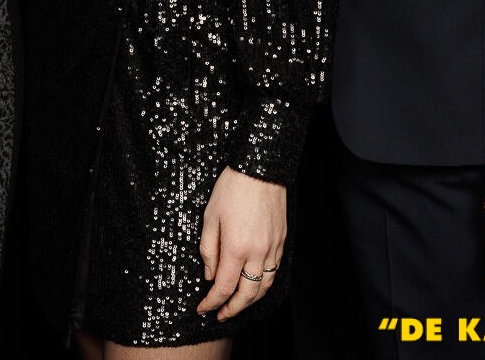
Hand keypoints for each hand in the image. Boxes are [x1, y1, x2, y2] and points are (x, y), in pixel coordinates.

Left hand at [195, 168, 286, 319]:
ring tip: (237, 305)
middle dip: (232, 309)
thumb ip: (209, 249)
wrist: (260, 168)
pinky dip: (264, 284)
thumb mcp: (210, 216)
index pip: (223, 286)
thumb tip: (209, 274)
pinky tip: (254, 285)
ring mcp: (272, 248)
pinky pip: (274, 270)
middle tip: (220, 315)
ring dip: (250, 301)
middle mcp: (258, 253)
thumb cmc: (231, 188)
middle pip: (247, 294)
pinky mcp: (281, 241)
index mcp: (236, 247)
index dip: (212, 302)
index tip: (203, 308)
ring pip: (264, 286)